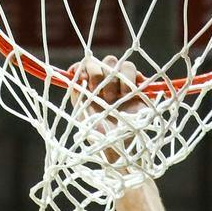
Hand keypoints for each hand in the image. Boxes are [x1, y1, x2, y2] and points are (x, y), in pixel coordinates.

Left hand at [78, 54, 151, 169]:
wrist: (119, 149)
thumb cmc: (99, 137)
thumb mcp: (83, 115)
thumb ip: (77, 94)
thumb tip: (73, 74)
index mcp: (89, 88)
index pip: (85, 64)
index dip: (84, 67)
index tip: (82, 79)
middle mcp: (105, 84)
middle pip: (102, 61)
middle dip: (99, 75)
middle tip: (102, 97)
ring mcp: (122, 85)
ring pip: (119, 63)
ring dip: (116, 78)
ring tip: (116, 98)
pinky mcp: (138, 89)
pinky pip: (134, 71)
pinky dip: (132, 78)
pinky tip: (129, 93)